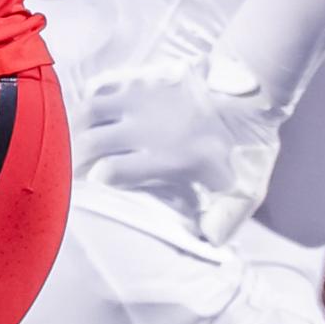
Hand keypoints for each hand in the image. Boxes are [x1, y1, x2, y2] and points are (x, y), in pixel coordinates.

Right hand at [75, 53, 283, 243]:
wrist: (250, 92)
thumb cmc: (246, 145)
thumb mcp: (245, 188)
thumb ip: (226, 218)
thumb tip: (209, 241)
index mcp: (168, 159)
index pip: (111, 172)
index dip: (97, 183)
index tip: (95, 188)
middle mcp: (147, 130)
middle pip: (90, 143)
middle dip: (75, 159)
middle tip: (74, 169)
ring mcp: (142, 102)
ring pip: (90, 112)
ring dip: (76, 128)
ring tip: (73, 140)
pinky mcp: (143, 82)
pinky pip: (103, 86)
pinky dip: (91, 98)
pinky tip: (92, 110)